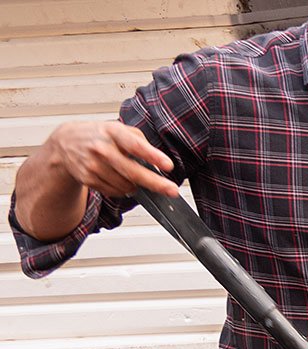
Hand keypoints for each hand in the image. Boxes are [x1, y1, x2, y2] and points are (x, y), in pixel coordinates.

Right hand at [46, 122, 176, 197]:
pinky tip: (117, 178)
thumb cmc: (99, 136)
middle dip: (155, 183)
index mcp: (112, 132)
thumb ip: (139, 141)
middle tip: (172, 190)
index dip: (152, 156)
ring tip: (131, 175)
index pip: (134, 145)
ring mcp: (93, 165)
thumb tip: (158, 160)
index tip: (168, 165)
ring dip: (136, 186)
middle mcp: (101, 149)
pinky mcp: (88, 179)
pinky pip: (115, 192)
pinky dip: (122, 189)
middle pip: (133, 172)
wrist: (66, 143)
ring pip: (126, 186)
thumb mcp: (118, 129)